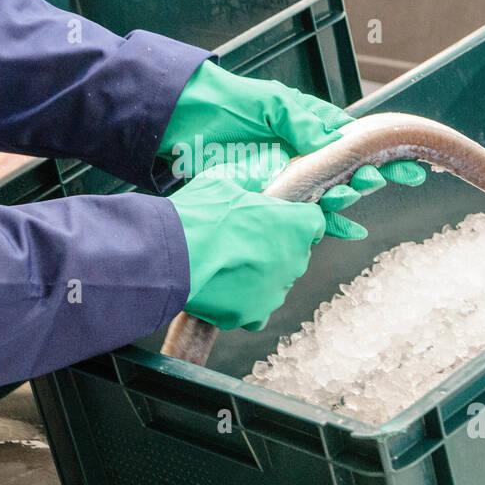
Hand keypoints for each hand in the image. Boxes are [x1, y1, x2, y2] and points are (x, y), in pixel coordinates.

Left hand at [160, 62, 427, 239]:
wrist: (184, 119)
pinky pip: (305, 212)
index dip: (380, 152)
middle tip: (402, 180)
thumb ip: (300, 119)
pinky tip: (348, 230)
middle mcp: (303, 152)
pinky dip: (329, 221)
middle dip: (376, 175)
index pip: (352, 140)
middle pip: (349, 169)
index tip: (406, 162)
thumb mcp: (268, 103)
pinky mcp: (271, 195)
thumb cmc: (227, 104)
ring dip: (348, 199)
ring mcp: (288, 175)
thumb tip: (332, 137)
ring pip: (330, 192)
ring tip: (356, 200)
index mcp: (307, 125)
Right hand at [168, 165, 325, 330]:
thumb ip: (251, 178)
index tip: (278, 220)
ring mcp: (275, 290)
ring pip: (276, 282)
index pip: (314, 222)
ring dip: (260, 275)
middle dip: (275, 247)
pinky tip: (225, 291)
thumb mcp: (225, 181)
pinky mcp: (253, 315)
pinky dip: (246, 303)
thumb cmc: (199, 214)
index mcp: (295, 224)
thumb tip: (264, 169)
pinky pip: (257, 311)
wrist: (171, 256)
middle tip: (243, 241)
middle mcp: (294, 260)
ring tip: (227, 266)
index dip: (295, 220)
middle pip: (294, 254)